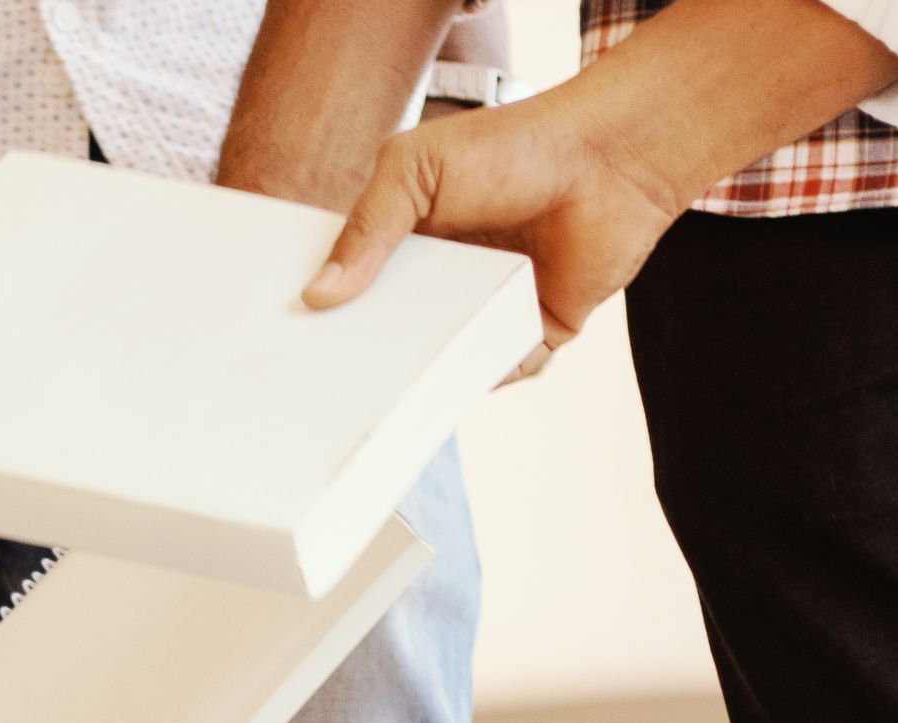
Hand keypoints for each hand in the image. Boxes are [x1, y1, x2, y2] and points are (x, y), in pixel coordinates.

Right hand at [303, 90, 678, 363]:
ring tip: (383, 399)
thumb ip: (369, 226)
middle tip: (323, 380)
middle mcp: (447, 278)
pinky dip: (481, 377)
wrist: (608, 158)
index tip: (289, 335)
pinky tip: (457, 379)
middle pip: (393, 332)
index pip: (356, 286)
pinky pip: (497, 370)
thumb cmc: (514, 147)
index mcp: (411, 239)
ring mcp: (490, 306)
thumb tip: (318, 295)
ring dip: (418, 377)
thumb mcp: (417, 169)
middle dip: (365, 356)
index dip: (325, 310)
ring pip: (441, 360)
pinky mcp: (533, 331)